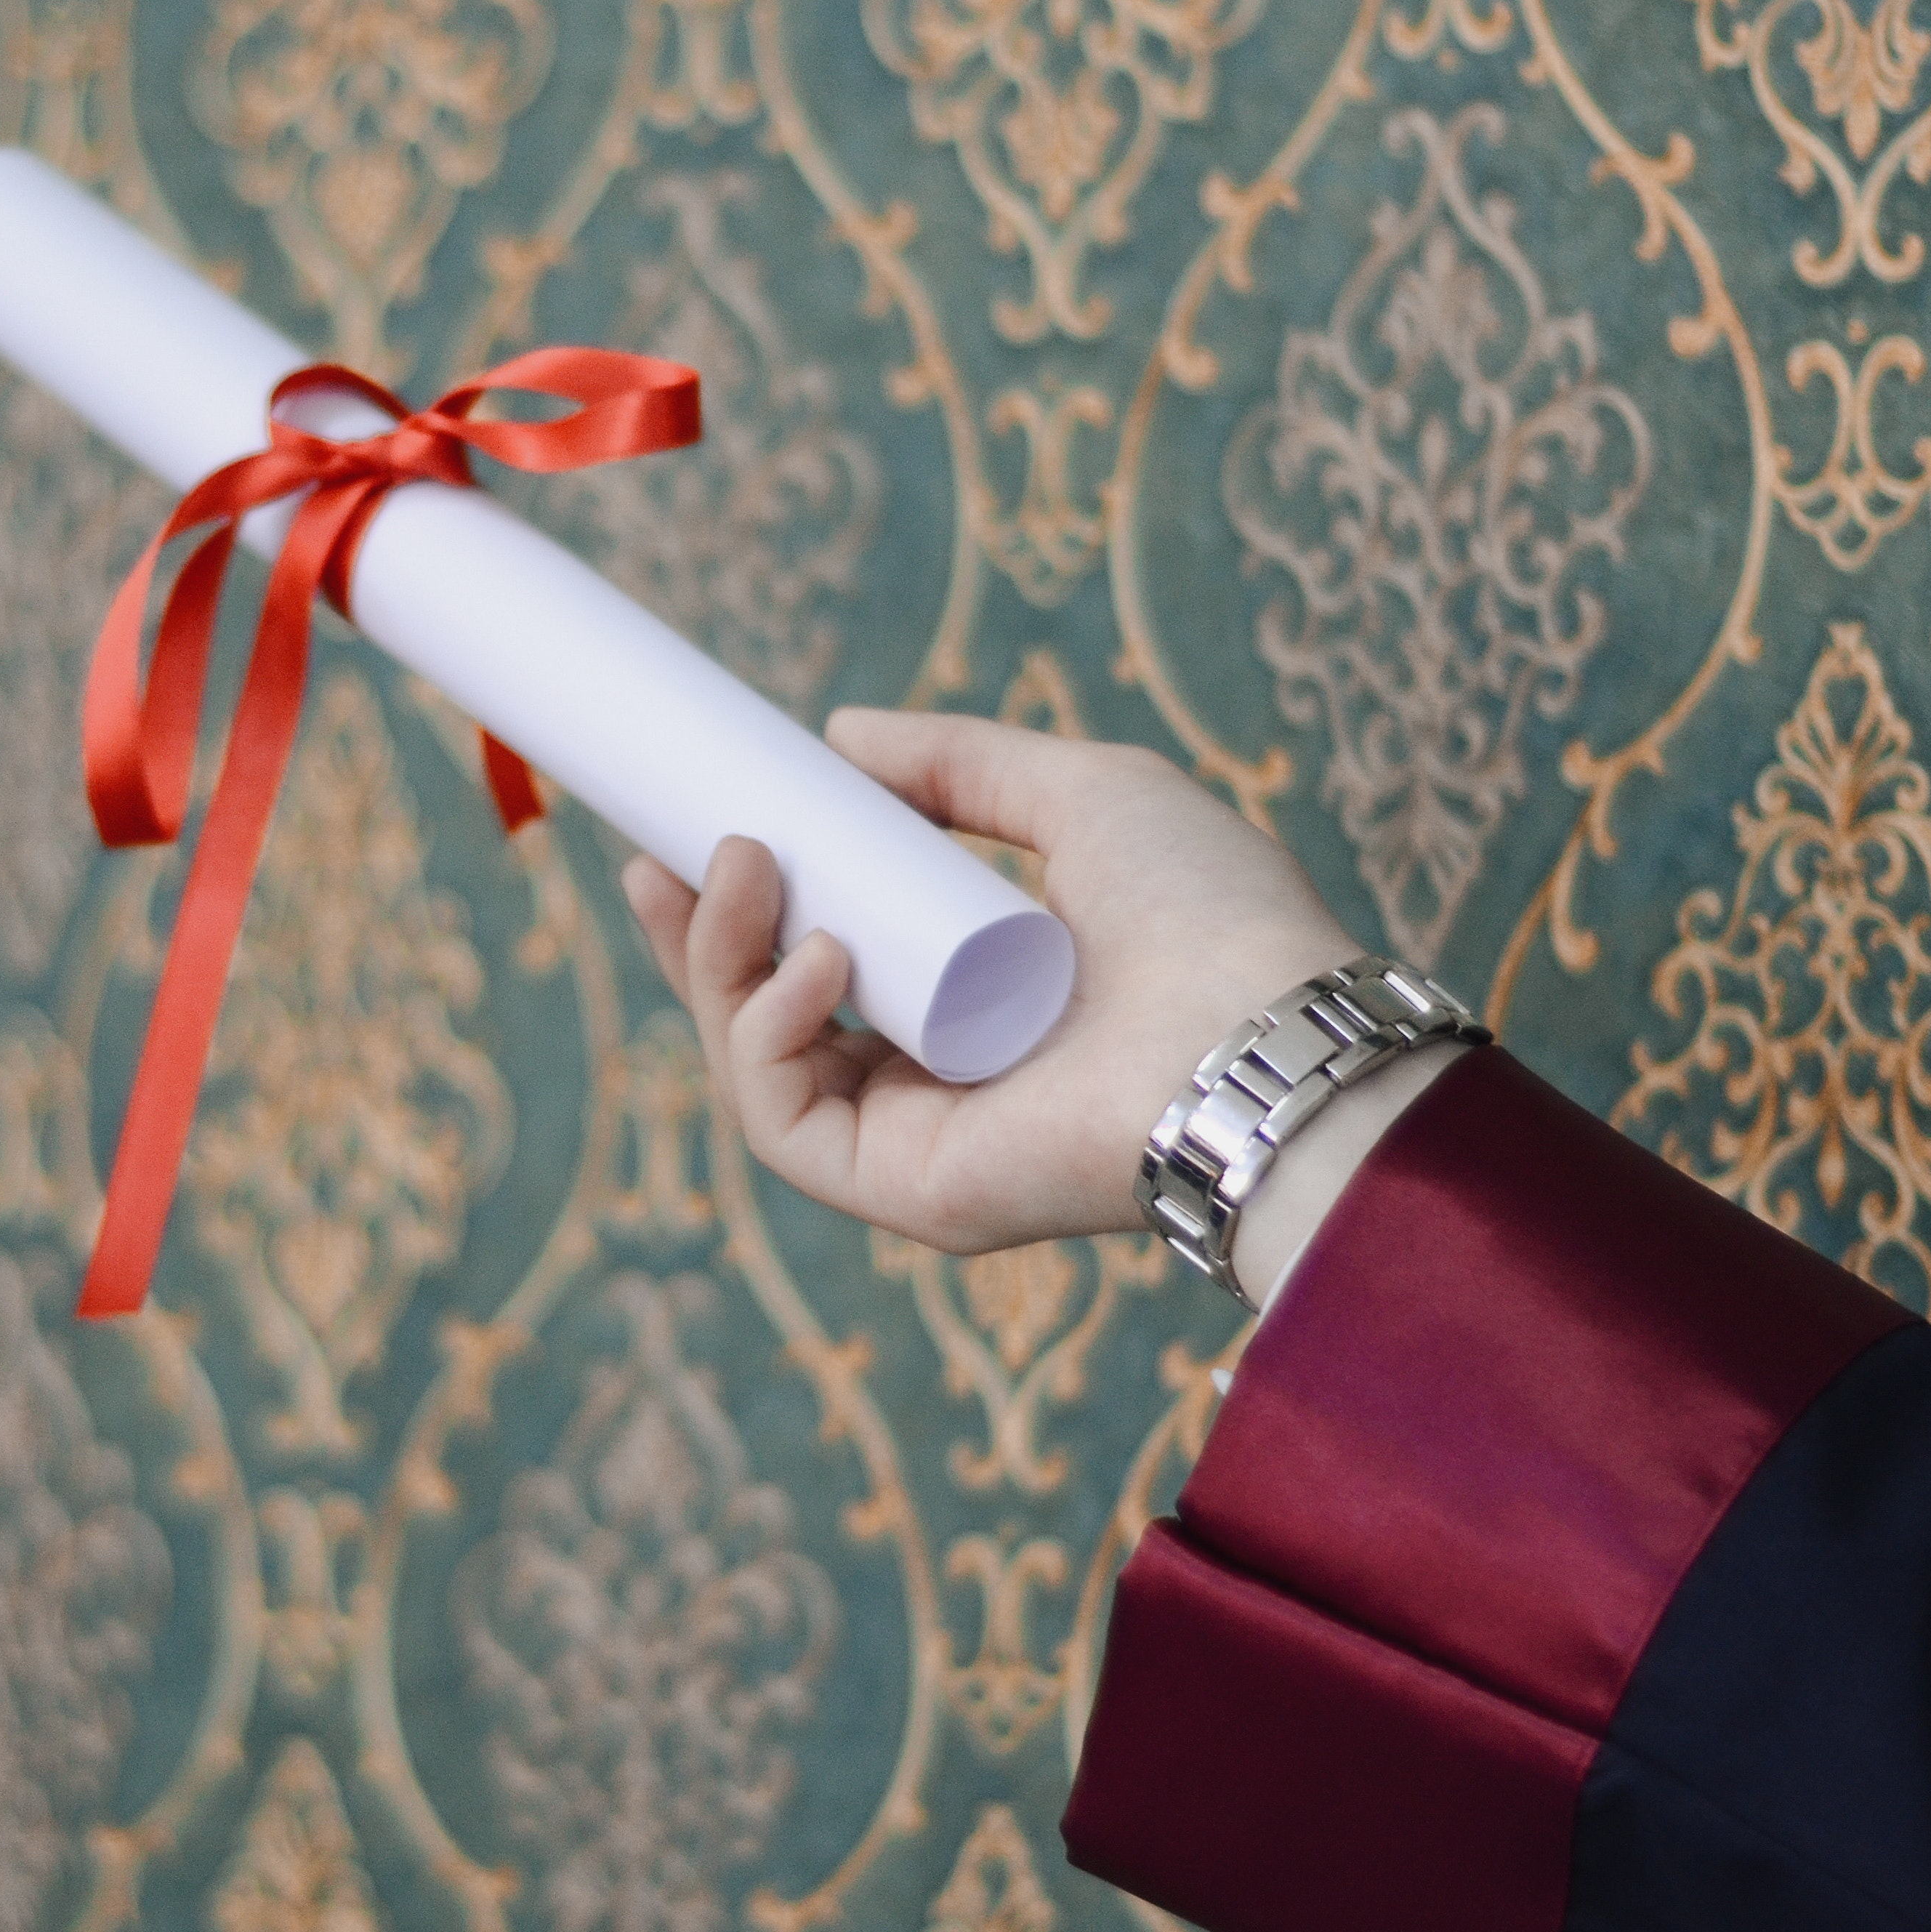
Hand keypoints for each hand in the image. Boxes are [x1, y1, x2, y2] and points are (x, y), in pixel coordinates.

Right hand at [621, 708, 1447, 1304]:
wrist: (1266, 1028)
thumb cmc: (1211, 916)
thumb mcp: (1082, 795)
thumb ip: (966, 764)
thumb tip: (841, 737)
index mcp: (972, 1006)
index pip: (823, 967)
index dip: (749, 908)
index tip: (706, 829)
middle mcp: (936, 1085)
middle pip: (768, 1024)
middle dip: (699, 942)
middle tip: (664, 856)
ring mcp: (917, 1145)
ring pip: (759, 1069)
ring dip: (719, 966)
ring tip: (744, 871)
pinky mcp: (907, 1194)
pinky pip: (784, 1126)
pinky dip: (765, 1038)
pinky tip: (814, 962)